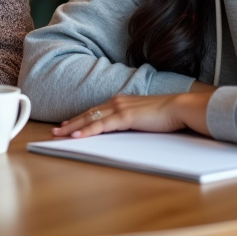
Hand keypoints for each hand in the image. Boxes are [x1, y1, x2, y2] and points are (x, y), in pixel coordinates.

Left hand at [51, 91, 213, 138]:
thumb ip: (132, 120)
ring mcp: (120, 108)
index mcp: (121, 101)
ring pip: (90, 119)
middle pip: (88, 114)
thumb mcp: (143, 117)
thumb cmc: (166, 114)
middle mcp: (117, 102)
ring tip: (60, 134)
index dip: (80, 118)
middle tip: (56, 131)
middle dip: (71, 123)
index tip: (68, 124)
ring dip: (74, 127)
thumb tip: (125, 128)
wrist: (180, 108)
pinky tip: (77, 136)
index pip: (95, 110)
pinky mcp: (125, 117)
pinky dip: (87, 131)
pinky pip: (101, 125)